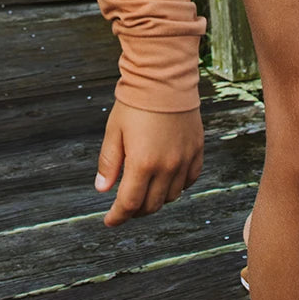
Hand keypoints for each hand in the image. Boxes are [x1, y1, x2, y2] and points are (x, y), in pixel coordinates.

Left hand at [95, 101, 203, 226]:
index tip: (110, 221)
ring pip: (171, 196)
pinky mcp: (196, 150)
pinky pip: (190, 180)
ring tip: (144, 193)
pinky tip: (166, 181)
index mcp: (142, 164)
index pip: (129, 203)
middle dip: (136, 211)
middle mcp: (166, 167)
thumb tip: (102, 190)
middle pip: (152, 205)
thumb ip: (109, 163)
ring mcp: (184, 160)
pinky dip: (178, 187)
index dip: (118, 216)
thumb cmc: (134, 102)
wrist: (164, 78)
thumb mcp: (114, 131)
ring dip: (156, 200)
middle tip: (125, 208)